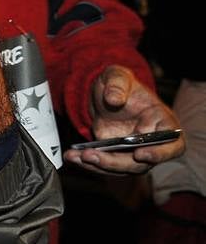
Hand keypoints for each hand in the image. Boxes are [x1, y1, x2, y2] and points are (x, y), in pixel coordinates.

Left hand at [64, 65, 183, 174]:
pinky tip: (72, 156)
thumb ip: (117, 84)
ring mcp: (134, 152)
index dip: (159, 153)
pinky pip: (105, 165)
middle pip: (141, 163)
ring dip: (97, 166)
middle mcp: (151, 143)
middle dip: (115, 162)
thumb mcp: (117, 76)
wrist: (103, 93)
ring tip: (74, 156)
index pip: (172, 145)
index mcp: (163, 123)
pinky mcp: (115, 155)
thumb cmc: (118, 84)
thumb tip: (115, 99)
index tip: (140, 154)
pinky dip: (88, 163)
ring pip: (121, 168)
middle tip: (91, 155)